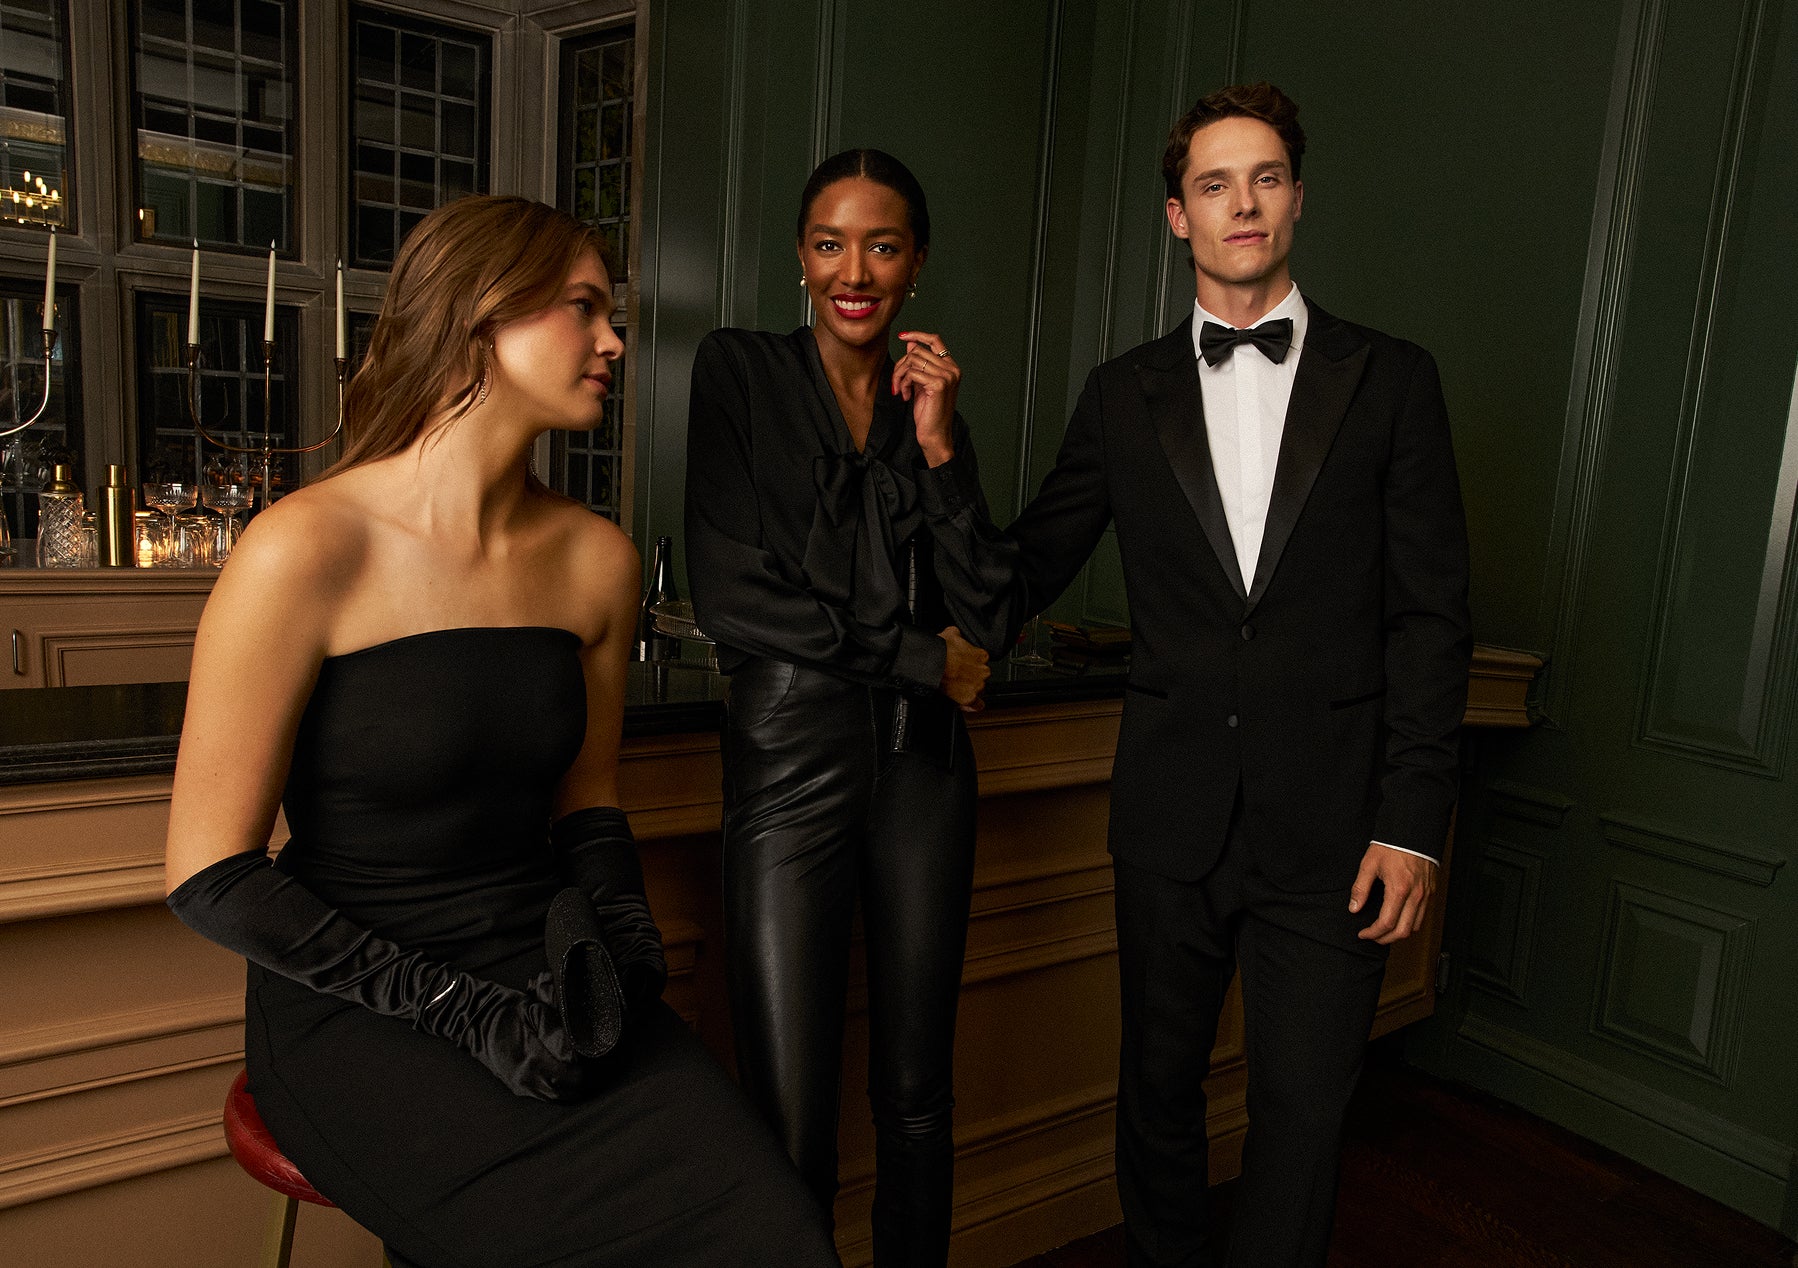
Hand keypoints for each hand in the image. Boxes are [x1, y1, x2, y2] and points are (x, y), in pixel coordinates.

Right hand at [460, 971, 593, 1100]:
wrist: (475, 1019)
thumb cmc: (505, 1011)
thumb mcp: (534, 1011)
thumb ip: (556, 1030)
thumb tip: (574, 1050)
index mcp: (531, 1059)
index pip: (569, 1075)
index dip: (581, 1066)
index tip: (585, 1054)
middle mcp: (525, 1078)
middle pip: (565, 1091)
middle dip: (578, 1079)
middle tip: (584, 1063)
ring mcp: (520, 1085)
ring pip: (555, 1096)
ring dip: (569, 1086)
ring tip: (574, 1069)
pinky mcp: (516, 1087)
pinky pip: (544, 1096)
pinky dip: (556, 1088)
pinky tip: (560, 1074)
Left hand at [893, 330, 959, 465]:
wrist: (935, 435)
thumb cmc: (929, 413)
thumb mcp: (921, 383)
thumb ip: (918, 364)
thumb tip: (910, 343)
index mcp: (951, 367)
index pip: (935, 340)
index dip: (917, 334)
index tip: (902, 336)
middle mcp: (952, 369)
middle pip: (917, 351)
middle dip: (901, 365)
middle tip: (897, 382)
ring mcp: (947, 376)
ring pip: (912, 360)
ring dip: (900, 375)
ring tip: (900, 390)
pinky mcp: (938, 384)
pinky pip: (911, 373)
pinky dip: (903, 383)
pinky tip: (904, 396)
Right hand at [938, 625, 988, 711]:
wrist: (932, 665)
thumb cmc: (940, 651)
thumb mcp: (950, 633)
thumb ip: (957, 634)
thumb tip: (955, 633)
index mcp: (981, 655)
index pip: (981, 661)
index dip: (971, 663)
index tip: (964, 665)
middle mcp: (983, 671)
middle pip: (980, 676)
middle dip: (971, 677)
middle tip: (957, 676)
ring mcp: (977, 685)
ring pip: (979, 690)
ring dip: (969, 690)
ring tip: (956, 688)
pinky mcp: (969, 698)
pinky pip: (977, 705)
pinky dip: (972, 706)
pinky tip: (965, 703)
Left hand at [1350, 843, 1436, 944]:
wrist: (1414, 832)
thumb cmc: (1391, 845)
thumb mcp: (1369, 864)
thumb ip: (1360, 888)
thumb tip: (1354, 907)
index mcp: (1399, 889)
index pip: (1386, 923)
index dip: (1372, 933)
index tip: (1362, 934)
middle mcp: (1416, 895)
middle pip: (1402, 931)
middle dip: (1385, 939)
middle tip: (1372, 936)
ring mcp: (1426, 895)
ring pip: (1415, 927)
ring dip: (1398, 933)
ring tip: (1383, 931)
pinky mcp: (1431, 892)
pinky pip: (1422, 917)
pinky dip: (1410, 924)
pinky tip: (1398, 920)